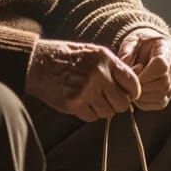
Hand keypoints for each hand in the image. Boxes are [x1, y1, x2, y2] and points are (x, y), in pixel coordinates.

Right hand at [25, 38, 140, 121]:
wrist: (38, 63)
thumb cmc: (66, 57)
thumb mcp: (93, 52)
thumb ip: (113, 66)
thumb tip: (131, 84)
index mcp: (106, 59)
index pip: (132, 82)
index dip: (132, 92)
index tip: (127, 94)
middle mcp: (98, 74)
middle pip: (123, 103)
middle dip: (118, 104)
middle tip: (109, 100)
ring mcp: (86, 90)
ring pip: (108, 113)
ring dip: (102, 110)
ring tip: (92, 100)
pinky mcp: (74, 103)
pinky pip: (92, 118)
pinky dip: (89, 114)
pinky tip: (82, 104)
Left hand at [117, 29, 170, 110]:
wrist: (155, 45)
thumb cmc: (144, 42)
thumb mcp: (133, 39)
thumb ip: (127, 51)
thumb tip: (122, 67)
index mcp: (167, 49)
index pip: (161, 65)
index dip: (145, 72)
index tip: (136, 68)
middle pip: (162, 84)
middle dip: (141, 85)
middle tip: (131, 79)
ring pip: (160, 96)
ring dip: (142, 95)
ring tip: (134, 84)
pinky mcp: (170, 93)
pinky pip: (159, 103)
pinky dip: (144, 101)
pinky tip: (138, 91)